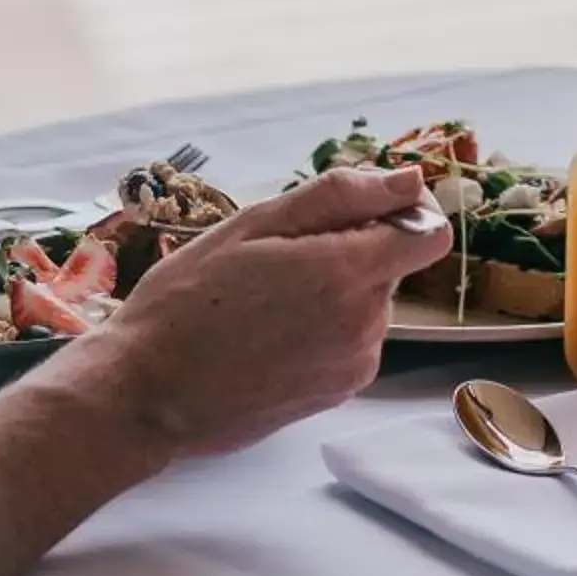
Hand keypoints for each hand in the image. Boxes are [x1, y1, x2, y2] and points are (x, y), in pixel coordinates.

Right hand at [80, 163, 454, 454]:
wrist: (146, 394)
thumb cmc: (187, 300)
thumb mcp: (254, 225)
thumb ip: (341, 197)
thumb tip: (409, 180)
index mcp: (348, 275)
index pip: (430, 234)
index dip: (403, 213)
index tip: (359, 212)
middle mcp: (366, 326)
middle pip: (391, 267)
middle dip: (348, 252)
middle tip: (276, 260)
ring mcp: (354, 367)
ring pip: (368, 305)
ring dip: (333, 293)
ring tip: (264, 301)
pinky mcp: (337, 395)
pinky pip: (350, 343)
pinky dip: (323, 329)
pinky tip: (268, 334)